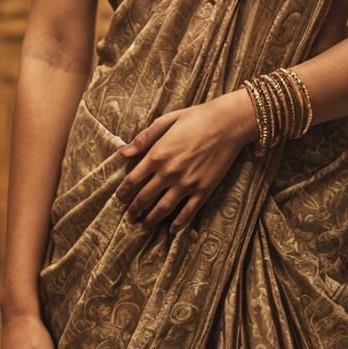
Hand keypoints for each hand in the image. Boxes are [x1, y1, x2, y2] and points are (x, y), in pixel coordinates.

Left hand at [116, 91, 255, 233]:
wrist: (227, 123)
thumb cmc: (196, 118)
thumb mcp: (166, 121)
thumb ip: (143, 138)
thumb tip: (123, 154)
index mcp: (157, 155)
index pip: (132, 180)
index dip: (123, 193)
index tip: (120, 199)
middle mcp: (168, 173)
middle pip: (145, 198)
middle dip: (135, 210)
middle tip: (131, 216)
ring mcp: (186, 184)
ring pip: (163, 209)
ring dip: (151, 220)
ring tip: (145, 225)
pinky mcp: (203, 190)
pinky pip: (188, 212)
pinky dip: (178, 224)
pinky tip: (172, 230)